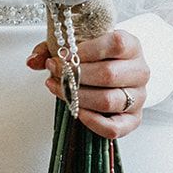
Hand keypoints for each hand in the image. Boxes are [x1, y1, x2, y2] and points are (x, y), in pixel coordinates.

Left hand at [27, 27, 147, 139]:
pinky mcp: (133, 119)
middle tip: (54, 71)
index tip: (64, 54)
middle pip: (109, 75)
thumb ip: (52, 48)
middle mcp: (139, 71)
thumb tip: (32, 61)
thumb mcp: (77, 44)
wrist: (116, 69)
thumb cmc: (95, 55)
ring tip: (58, 88)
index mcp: (131, 46)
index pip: (115, 44)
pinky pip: (114, 128)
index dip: (87, 50)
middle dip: (75, 75)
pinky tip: (76, 111)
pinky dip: (92, 122)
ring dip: (78, 97)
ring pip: (108, 101)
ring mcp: (138, 97)